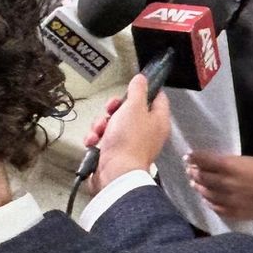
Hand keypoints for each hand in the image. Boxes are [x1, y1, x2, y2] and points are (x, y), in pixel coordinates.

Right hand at [87, 74, 169, 192]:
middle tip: (110, 110)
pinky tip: (93, 141)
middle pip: (130, 110)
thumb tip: (141, 79)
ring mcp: (130, 143)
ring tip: (99, 131)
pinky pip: (104, 138)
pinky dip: (96, 138)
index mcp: (158, 120)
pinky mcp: (116, 153)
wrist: (116, 173)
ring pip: (113, 123)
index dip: (146, 89)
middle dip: (114, 109)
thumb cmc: (129, 141)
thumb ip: (137, 90)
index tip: (133, 85)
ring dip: (101, 124)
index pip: (158, 97)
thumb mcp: (134, 107)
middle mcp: (147, 132)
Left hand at [186, 152, 252, 221]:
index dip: (194, 159)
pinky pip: (217, 209)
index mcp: (231, 167)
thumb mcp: (250, 160)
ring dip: (199, 188)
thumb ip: (231, 163)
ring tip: (195, 184)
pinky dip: (210, 203)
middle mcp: (226, 184)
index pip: (205, 161)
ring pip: (207, 194)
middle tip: (189, 171)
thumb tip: (215, 164)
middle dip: (194, 173)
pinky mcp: (236, 213)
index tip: (188, 157)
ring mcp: (230, 200)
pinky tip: (207, 200)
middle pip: (203, 178)